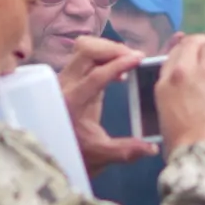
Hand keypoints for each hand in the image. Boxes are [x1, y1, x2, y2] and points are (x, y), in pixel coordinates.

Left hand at [58, 36, 157, 174]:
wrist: (50, 153)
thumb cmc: (76, 154)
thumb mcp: (102, 155)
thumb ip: (127, 151)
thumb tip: (153, 148)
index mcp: (72, 102)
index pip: (96, 74)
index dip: (118, 64)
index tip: (139, 58)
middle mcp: (64, 85)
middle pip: (86, 50)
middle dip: (112, 49)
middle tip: (134, 58)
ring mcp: (64, 78)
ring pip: (83, 48)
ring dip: (107, 50)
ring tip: (127, 61)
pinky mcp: (68, 77)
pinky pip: (83, 56)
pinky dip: (102, 55)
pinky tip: (118, 70)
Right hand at [158, 31, 204, 152]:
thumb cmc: (186, 148)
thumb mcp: (166, 119)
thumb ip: (173, 98)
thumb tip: (185, 94)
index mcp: (165, 84)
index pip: (175, 54)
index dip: (186, 50)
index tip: (194, 53)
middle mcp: (184, 71)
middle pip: (194, 45)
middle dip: (203, 47)